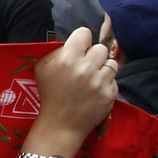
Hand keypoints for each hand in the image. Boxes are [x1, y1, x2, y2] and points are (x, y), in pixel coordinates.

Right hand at [29, 27, 117, 152]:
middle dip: (93, 56)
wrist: (61, 124)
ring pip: (111, 63)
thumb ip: (57, 51)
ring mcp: (100, 82)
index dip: (81, 41)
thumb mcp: (43, 68)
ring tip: (92, 78)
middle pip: (101, 48)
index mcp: (68, 58)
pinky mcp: (110, 94)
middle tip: (86, 66)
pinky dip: (106, 84)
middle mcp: (86, 68)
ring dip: (102, 69)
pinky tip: (95, 91)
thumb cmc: (50, 94)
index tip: (79, 49)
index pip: (84, 33)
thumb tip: (75, 43)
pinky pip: (114, 80)